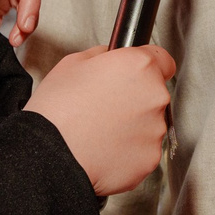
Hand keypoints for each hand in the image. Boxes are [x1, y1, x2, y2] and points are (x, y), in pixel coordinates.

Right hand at [29, 46, 175, 194]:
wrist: (51, 157)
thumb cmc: (57, 111)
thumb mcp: (73, 63)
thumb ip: (102, 56)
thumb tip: (110, 57)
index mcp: (139, 67)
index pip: (163, 60)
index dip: (147, 67)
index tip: (136, 75)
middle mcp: (155, 96)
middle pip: (154, 94)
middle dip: (136, 99)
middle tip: (106, 106)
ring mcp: (155, 130)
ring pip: (150, 124)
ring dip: (133, 126)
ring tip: (102, 131)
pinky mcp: (150, 158)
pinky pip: (143, 150)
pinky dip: (129, 151)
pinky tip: (105, 149)